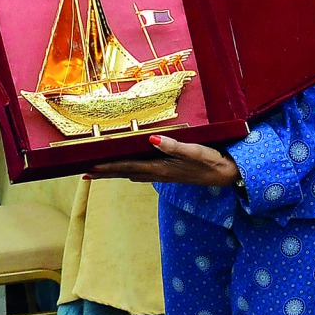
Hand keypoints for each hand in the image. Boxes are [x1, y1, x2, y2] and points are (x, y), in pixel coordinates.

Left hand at [85, 134, 240, 186]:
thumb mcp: (195, 151)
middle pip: (125, 173)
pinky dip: (130, 170)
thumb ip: (173, 146)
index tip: (91, 168)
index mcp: (161, 168)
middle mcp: (159, 173)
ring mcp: (164, 175)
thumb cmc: (212, 161)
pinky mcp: (169, 173)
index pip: (128, 167)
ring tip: (100, 171)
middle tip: (85, 173)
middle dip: (106, 173)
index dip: (109, 167)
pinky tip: (128, 170)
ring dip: (116, 173)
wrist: (228, 175)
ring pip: (133, 173)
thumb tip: (151, 140)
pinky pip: (143, 172)